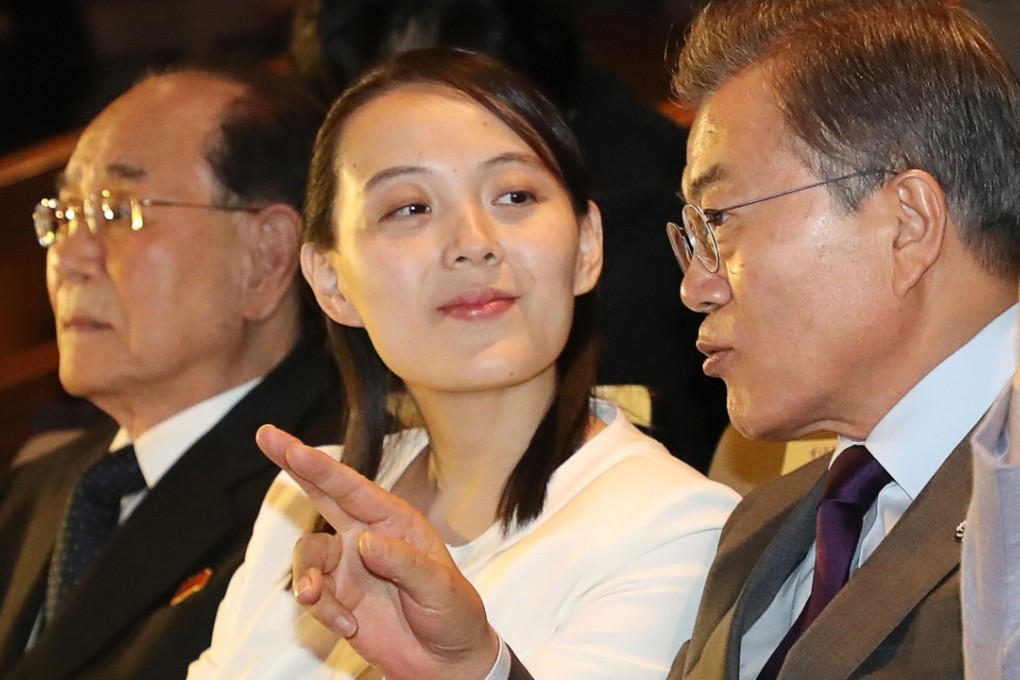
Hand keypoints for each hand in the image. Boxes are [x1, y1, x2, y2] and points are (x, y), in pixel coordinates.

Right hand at [256, 424, 499, 679]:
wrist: (445, 661)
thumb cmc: (453, 613)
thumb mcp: (440, 587)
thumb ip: (404, 563)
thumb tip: (364, 541)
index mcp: (395, 521)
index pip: (353, 488)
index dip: (320, 466)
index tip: (292, 447)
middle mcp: (366, 535)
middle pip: (322, 494)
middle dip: (294, 465)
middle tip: (265, 436)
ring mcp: (349, 566)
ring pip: (307, 555)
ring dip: (305, 577)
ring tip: (312, 598)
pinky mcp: (337, 598)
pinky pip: (312, 596)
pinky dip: (323, 612)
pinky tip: (350, 628)